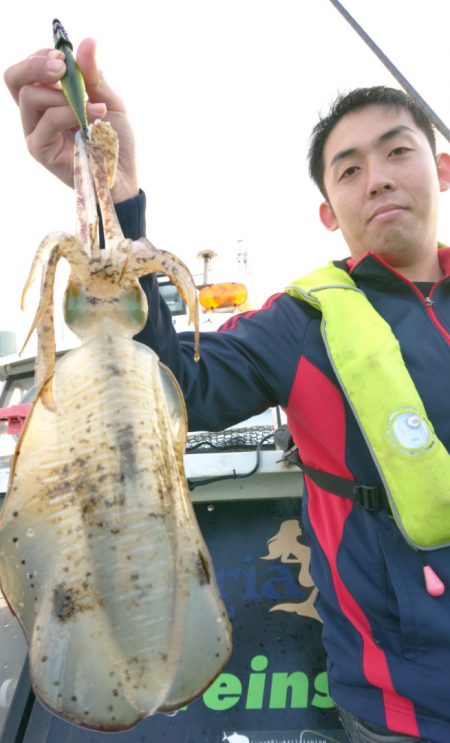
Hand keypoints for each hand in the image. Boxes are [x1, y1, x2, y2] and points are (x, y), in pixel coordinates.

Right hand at [4, 38, 138, 202]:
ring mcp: (36, 133)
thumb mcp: (108, 101)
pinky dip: (71, 111)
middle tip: (60, 66)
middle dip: (35, 64)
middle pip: (14, 79)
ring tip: (91, 104)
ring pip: (29, 96)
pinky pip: (47, 120)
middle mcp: (36, 116)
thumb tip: (86, 42)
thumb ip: (94, 75)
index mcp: (47, 101)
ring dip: (61, 93)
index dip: (39, 57)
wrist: (124, 175)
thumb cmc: (114, 141)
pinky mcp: (41, 150)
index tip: (63, 55)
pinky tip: (95, 114)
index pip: (26, 71)